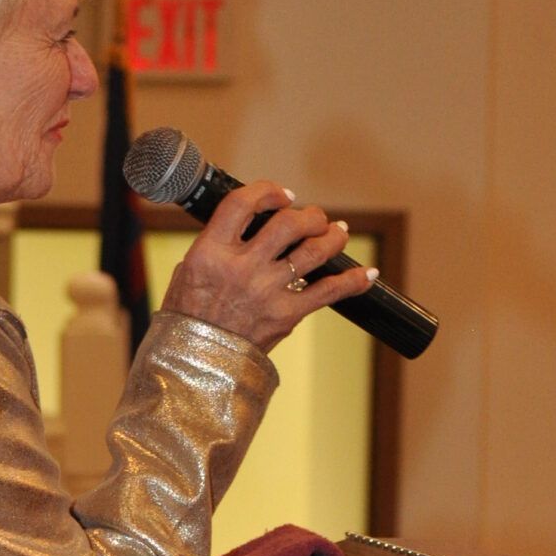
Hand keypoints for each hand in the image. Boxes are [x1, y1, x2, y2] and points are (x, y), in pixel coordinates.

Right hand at [160, 179, 376, 354]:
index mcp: (211, 253)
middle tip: (313, 218)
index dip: (267, 191)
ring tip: (338, 232)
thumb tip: (248, 226)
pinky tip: (367, 274)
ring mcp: (266, 291)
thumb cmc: (188, 317)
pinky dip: (353, 281)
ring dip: (333, 236)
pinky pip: (329, 292)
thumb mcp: (187, 272)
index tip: (281, 195)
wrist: (196, 363)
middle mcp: (241, 268)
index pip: (242, 204)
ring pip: (315, 251)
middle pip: (289, 223)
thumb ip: (217, 246)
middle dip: (309, 215)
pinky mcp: (286, 315)